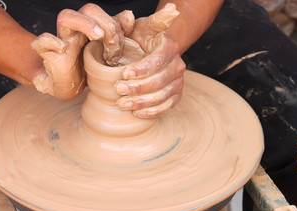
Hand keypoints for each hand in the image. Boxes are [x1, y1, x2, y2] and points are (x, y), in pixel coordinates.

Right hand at [31, 4, 133, 98]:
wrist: (66, 85)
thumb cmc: (87, 68)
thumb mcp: (106, 53)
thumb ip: (117, 33)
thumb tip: (129, 15)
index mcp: (90, 28)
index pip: (103, 14)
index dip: (114, 23)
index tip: (121, 43)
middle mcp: (76, 30)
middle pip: (87, 10)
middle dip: (105, 22)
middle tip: (114, 42)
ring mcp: (61, 40)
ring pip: (66, 17)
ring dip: (85, 24)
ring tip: (98, 37)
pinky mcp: (49, 54)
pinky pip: (41, 41)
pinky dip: (49, 41)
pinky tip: (61, 49)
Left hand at [115, 3, 185, 117]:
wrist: (153, 53)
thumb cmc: (142, 40)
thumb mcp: (142, 27)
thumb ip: (152, 20)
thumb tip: (171, 9)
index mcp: (169, 47)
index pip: (158, 60)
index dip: (142, 69)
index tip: (124, 74)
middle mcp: (178, 65)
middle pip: (160, 81)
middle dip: (138, 88)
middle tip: (118, 91)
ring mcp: (178, 82)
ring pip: (163, 96)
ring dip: (142, 103)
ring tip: (123, 105)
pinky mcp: (176, 95)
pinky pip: (167, 107)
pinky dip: (153, 112)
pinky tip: (137, 113)